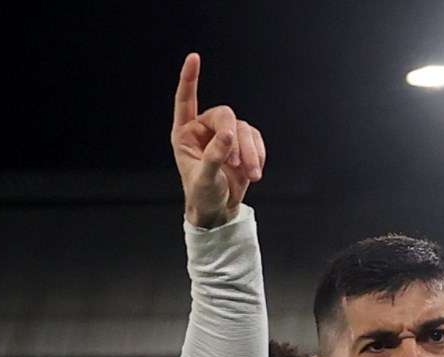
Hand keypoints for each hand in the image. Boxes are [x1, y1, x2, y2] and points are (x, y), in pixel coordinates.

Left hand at [170, 54, 264, 227]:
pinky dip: (259, 154)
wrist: (219, 211)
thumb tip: (229, 134)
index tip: (194, 57)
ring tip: (252, 175)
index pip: (186, 100)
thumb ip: (215, 156)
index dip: (190, 79)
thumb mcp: (204, 179)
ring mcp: (224, 135)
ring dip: (250, 152)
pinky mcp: (242, 143)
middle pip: (225, 114)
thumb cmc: (203, 196)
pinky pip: (255, 138)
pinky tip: (255, 172)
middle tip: (237, 162)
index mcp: (185, 134)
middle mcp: (204, 130)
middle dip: (234, 137)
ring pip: (243, 128)